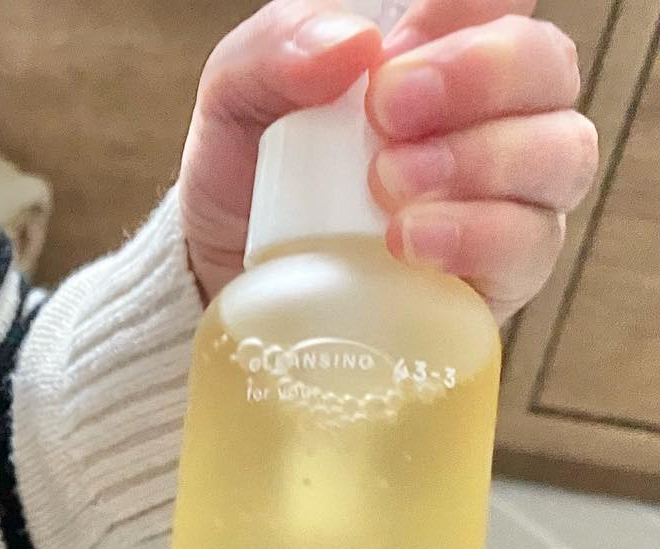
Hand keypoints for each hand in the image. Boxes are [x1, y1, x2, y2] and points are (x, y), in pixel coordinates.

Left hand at [180, 0, 598, 320]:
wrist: (228, 279)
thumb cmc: (249, 174)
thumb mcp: (236, 99)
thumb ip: (275, 50)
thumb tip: (351, 46)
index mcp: (441, 45)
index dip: (473, 10)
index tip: (394, 52)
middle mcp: (492, 113)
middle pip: (548, 65)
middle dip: (481, 76)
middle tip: (388, 110)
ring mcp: (506, 195)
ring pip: (561, 154)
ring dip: (484, 160)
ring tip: (391, 185)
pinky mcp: (498, 274)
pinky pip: (530, 246)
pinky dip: (477, 238)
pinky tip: (412, 243)